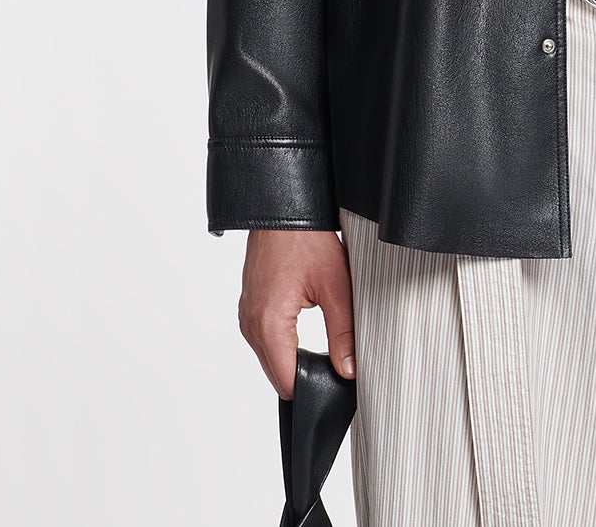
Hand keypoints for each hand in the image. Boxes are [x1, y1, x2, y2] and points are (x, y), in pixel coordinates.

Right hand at [239, 228, 355, 399]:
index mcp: (269, 324)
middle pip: (277, 375)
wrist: (283, 210)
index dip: (313, 385)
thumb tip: (349, 369)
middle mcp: (251, 324)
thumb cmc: (305, 239)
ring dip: (293, 358)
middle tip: (332, 357)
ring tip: (319, 339)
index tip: (333, 377)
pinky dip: (283, 343)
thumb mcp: (335, 286)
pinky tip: (303, 328)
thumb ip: (343, 332)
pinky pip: (264, 341)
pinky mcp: (249, 308)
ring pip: (270, 359)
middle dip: (304, 373)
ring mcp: (246, 316)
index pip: (287, 382)